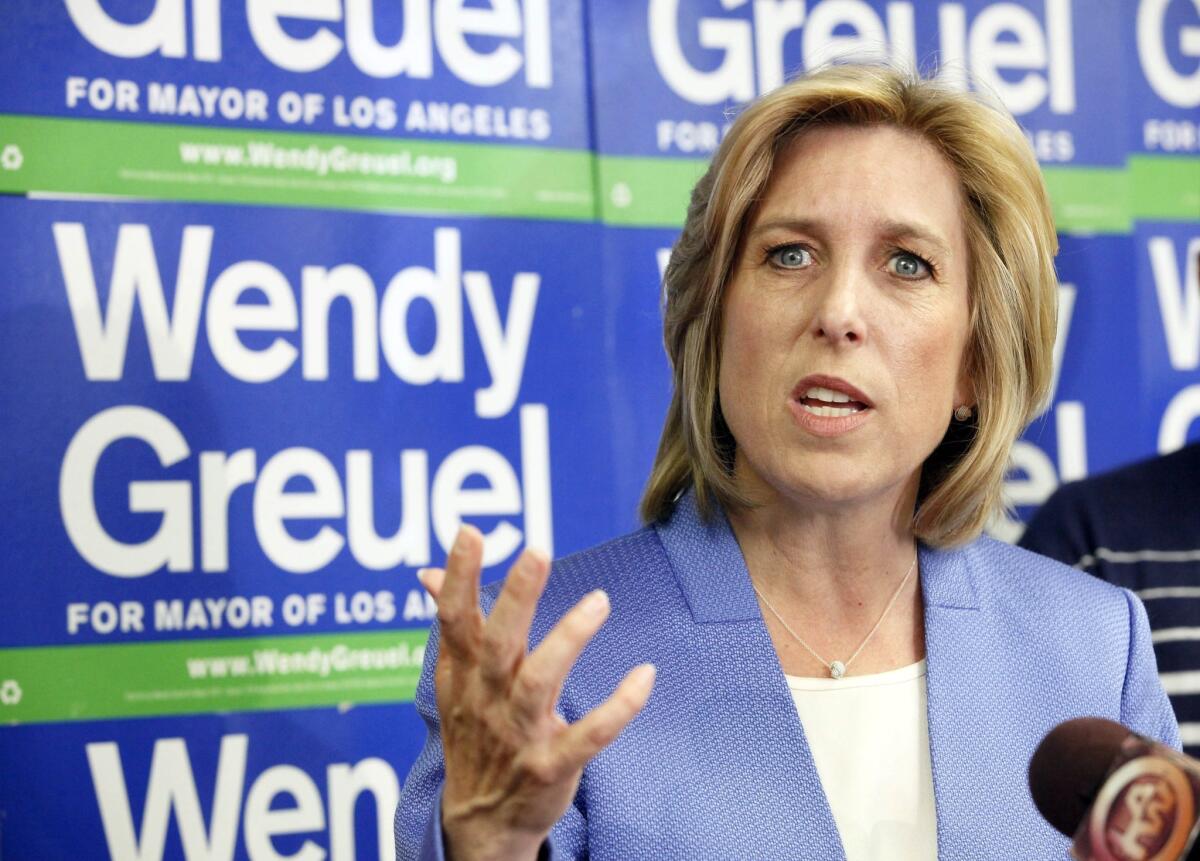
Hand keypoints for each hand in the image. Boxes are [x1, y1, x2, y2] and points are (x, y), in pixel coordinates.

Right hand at [418, 526, 655, 860]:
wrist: (481, 824)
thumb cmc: (475, 735)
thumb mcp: (454, 683)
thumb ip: (450, 626)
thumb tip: (428, 573)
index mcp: (464, 677)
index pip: (455, 620)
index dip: (460, 577)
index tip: (469, 532)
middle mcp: (488, 701)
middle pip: (497, 644)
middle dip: (516, 597)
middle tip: (537, 550)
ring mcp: (519, 736)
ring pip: (539, 683)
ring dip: (568, 640)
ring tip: (599, 600)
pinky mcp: (552, 767)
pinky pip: (587, 736)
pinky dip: (616, 708)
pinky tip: (644, 676)